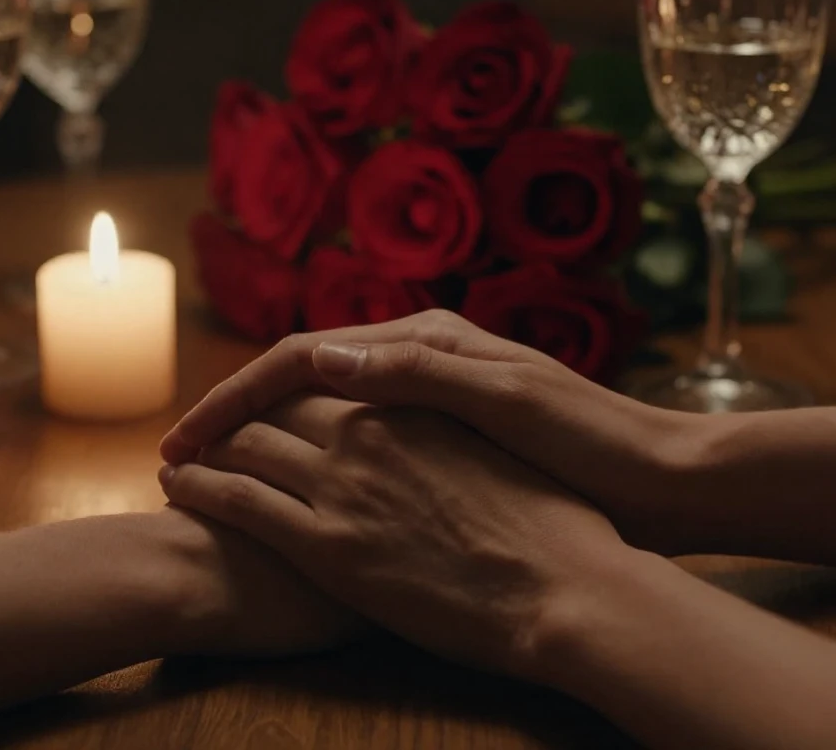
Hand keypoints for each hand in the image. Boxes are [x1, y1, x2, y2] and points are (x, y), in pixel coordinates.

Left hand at [160, 395, 633, 677]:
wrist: (570, 587)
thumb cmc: (556, 517)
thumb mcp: (505, 433)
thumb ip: (441, 407)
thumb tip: (400, 393)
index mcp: (417, 389)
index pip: (316, 361)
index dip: (273, 375)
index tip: (251, 390)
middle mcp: (374, 422)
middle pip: (275, 398)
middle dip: (229, 407)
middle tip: (196, 422)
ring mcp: (349, 481)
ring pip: (249, 443)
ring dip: (206, 443)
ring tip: (179, 452)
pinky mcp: (332, 543)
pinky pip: (242, 501)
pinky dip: (203, 488)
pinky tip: (180, 488)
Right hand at [162, 310, 708, 553]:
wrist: (656, 479)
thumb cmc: (588, 439)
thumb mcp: (505, 398)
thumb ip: (418, 373)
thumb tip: (323, 354)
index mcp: (427, 340)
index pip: (304, 354)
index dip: (237, 396)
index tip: (186, 438)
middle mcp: (421, 360)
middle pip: (303, 377)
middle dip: (236, 413)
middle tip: (179, 457)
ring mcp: (431, 401)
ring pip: (323, 410)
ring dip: (266, 436)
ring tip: (214, 475)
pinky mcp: (446, 440)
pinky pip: (357, 443)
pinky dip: (312, 462)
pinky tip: (289, 494)